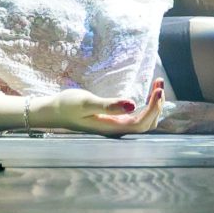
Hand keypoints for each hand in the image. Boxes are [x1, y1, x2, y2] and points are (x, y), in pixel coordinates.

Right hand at [25, 78, 164, 136]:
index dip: (154, 107)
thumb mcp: (86, 103)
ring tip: (157, 84)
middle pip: (147, 123)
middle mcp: (117, 130)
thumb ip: (109, 105)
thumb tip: (132, 104)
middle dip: (157, 104)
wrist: (54, 111)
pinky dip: (147, 104)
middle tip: (159, 82)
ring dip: (154, 104)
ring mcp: (116, 126)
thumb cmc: (68, 106)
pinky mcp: (114, 121)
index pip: (142, 123)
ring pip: (144, 120)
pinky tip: (147, 93)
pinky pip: (137, 116)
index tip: (158, 89)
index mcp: (112, 128)